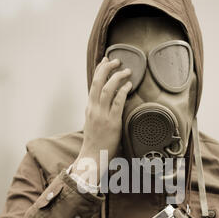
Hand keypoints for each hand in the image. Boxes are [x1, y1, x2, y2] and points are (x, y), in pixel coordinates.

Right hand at [72, 57, 131, 182]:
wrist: (92, 157)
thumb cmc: (94, 143)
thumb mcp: (92, 124)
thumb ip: (98, 112)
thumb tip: (108, 103)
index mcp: (89, 108)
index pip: (93, 84)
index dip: (99, 70)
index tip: (105, 60)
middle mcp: (94, 109)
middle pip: (98, 82)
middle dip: (107, 68)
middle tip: (116, 60)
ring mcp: (102, 115)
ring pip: (108, 89)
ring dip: (117, 77)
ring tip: (126, 70)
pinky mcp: (112, 122)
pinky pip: (118, 102)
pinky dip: (124, 91)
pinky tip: (129, 85)